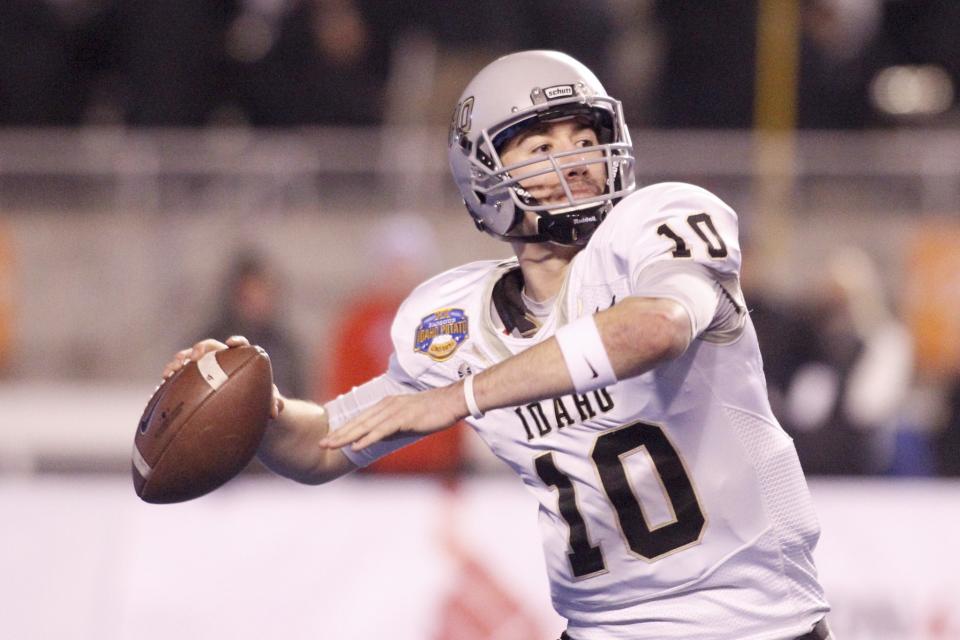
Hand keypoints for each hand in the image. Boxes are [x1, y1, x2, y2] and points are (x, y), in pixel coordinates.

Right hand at [160, 335, 283, 418]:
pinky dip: (169, 378)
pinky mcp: (189, 380)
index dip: (236, 342)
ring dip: (178, 362)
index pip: (240, 346)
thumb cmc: (259, 403)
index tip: (233, 344)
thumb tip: (276, 410)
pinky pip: (178, 376)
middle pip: (209, 348)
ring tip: (170, 372)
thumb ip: (274, 403)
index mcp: (241, 360)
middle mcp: (220, 360)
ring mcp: (202, 369)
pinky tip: (161, 386)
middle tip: (194, 358)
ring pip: (188, 358)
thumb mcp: (269, 404)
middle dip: (200, 350)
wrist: (245, 414)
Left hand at [319, 383, 467, 450]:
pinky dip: (368, 438)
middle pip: (358, 421)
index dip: (344, 428)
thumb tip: (381, 438)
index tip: (330, 437)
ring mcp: (395, 411)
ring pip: (365, 426)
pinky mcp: (404, 418)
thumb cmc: (434, 411)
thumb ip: (394, 427)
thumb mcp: (409, 419)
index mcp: (387, 404)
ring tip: (331, 445)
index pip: (361, 418)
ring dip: (347, 436)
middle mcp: (387, 405)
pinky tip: (356, 446)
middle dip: (339, 433)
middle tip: (322, 442)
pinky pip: (382, 430)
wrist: (453, 402)